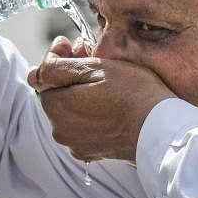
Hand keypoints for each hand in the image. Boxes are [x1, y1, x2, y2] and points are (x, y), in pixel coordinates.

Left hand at [28, 36, 174, 162]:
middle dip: (70, 76)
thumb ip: (57, 68)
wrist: (161, 129)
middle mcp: (60, 131)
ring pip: (71, 111)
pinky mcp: (93, 152)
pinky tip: (111, 105)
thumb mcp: (95, 68)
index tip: (73, 45)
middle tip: (92, 58)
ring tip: (105, 82)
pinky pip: (84, 126)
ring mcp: (76, 144)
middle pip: (57, 95)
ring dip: (81, 94)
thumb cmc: (132, 93)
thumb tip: (36, 71)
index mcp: (56, 108)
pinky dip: (92, 114)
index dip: (58, 58)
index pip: (43, 78)